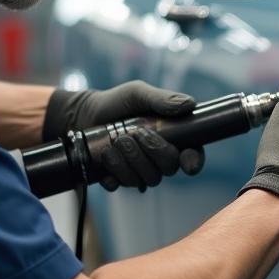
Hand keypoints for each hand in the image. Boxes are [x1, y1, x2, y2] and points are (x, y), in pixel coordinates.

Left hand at [43, 81, 205, 192]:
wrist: (84, 115)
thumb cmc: (116, 102)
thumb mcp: (138, 93)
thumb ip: (162, 98)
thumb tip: (189, 104)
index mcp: (172, 136)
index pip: (193, 154)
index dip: (194, 161)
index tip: (188, 163)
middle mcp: (160, 157)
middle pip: (169, 168)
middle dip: (151, 152)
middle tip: (132, 134)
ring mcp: (141, 170)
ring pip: (148, 179)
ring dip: (129, 160)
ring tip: (115, 142)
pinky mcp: (121, 179)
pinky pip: (123, 185)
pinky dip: (113, 172)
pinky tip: (105, 158)